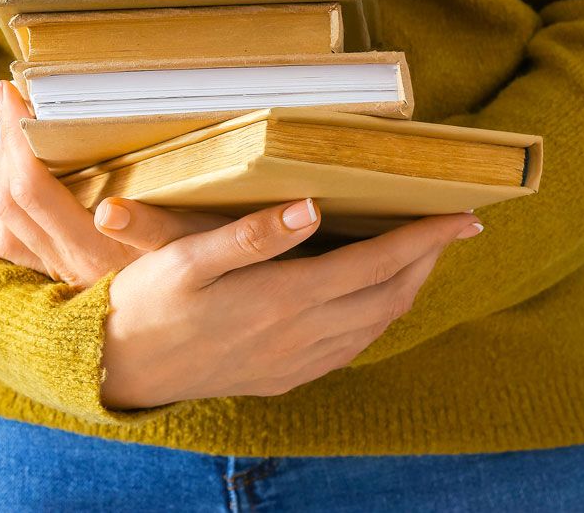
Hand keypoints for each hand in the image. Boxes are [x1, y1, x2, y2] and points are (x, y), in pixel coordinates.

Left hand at [0, 80, 230, 286]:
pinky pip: (12, 251)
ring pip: (6, 223)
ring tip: (3, 129)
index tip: (15, 94)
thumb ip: (151, 229)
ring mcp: (65, 274)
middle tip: (7, 96)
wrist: (219, 320)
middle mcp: (71, 266)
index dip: (16, 139)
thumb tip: (109, 210)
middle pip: (10, 200)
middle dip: (5, 143)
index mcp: (95, 251)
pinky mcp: (69, 278)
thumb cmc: (217, 268)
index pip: (31, 189)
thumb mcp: (194, 245)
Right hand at [101, 200, 482, 408]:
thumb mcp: (187, 258)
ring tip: (422, 257)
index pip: (376, 263)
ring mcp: (295, 362)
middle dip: (428, 260)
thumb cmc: (149, 302)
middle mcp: (300, 336)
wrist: (121, 367)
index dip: (424, 238)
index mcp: (284, 298)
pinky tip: (373, 304)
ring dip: (407, 289)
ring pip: (375, 326)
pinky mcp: (283, 377)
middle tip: (454, 227)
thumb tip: (311, 207)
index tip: (462, 216)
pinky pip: (351, 348)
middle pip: (388, 296)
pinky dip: (378, 319)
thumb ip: (252, 234)